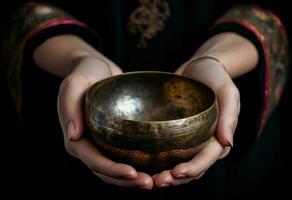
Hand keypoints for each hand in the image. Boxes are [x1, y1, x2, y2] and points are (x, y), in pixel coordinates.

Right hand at [57, 56, 152, 188]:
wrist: (96, 68)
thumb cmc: (84, 73)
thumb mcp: (73, 83)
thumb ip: (69, 107)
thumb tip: (73, 136)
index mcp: (75, 138)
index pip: (93, 161)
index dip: (112, 170)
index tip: (133, 173)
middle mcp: (87, 146)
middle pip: (105, 172)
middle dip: (126, 181)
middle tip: (149, 183)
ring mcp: (100, 144)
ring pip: (114, 169)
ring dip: (132, 179)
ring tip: (153, 182)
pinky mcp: (112, 140)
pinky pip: (122, 158)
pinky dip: (135, 166)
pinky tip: (152, 169)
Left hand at [153, 56, 239, 186]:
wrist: (198, 67)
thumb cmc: (215, 77)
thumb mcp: (227, 90)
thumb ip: (230, 115)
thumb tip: (228, 143)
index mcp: (219, 137)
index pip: (207, 159)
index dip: (193, 168)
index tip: (176, 173)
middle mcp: (205, 142)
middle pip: (193, 168)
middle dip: (177, 179)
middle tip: (158, 183)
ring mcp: (192, 140)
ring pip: (181, 165)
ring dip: (168, 176)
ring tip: (151, 181)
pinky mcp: (179, 135)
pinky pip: (171, 153)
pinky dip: (161, 163)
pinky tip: (147, 167)